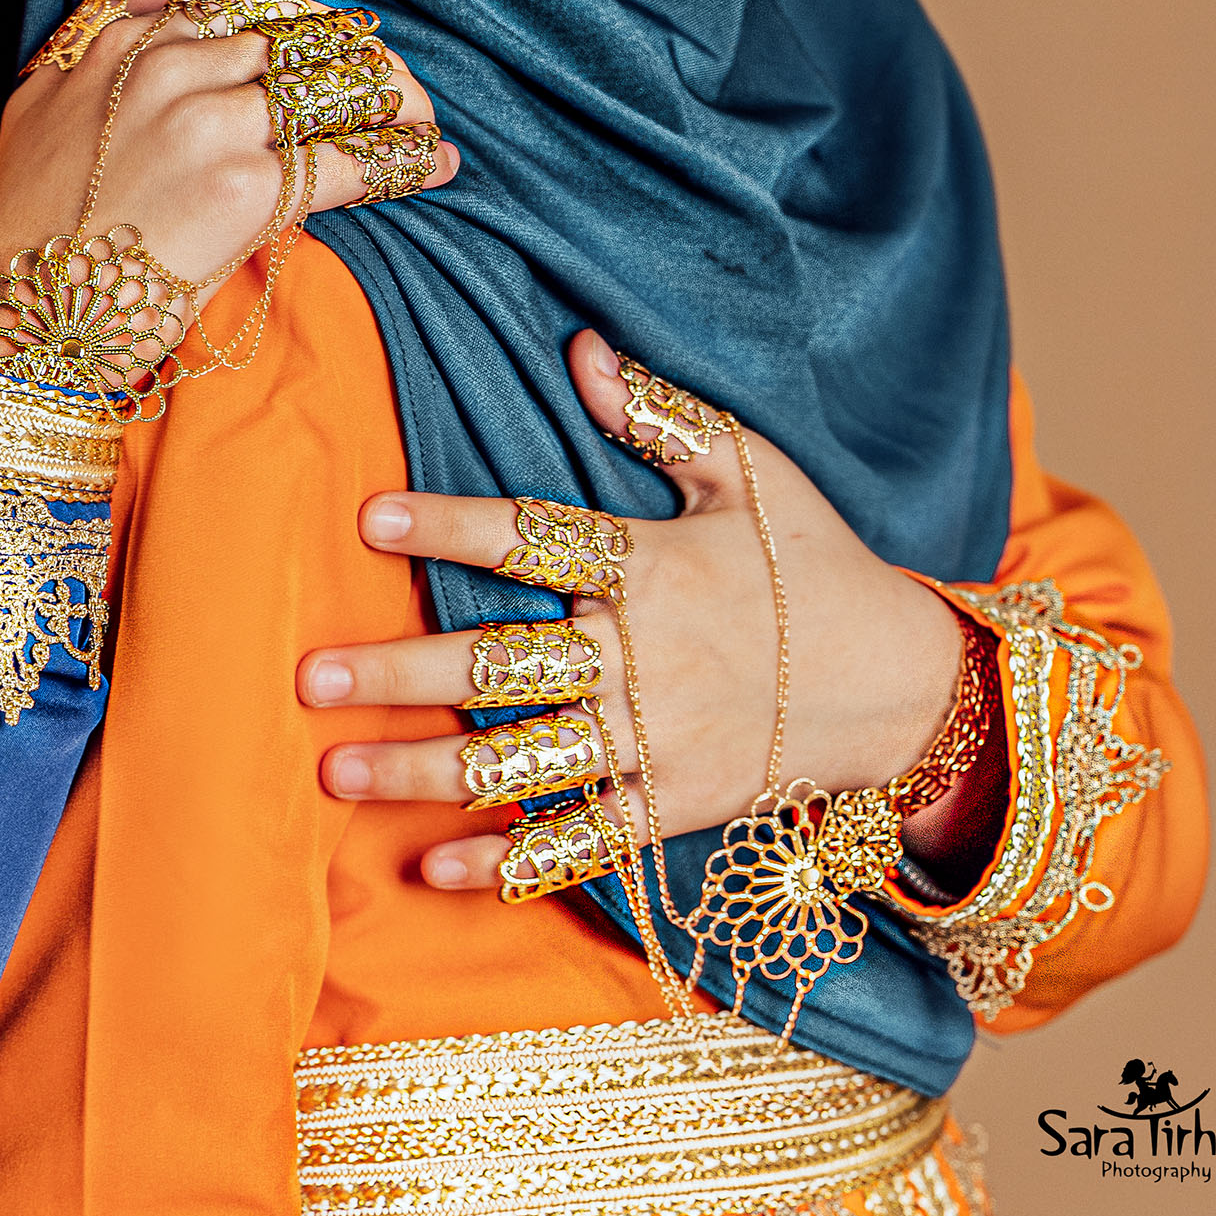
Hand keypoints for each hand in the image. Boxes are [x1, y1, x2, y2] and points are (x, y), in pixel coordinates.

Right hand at [0, 0, 455, 372]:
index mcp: (130, 43)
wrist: (21, 317)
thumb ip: (112, 29)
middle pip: (303, 40)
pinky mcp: (247, 189)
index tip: (339, 53)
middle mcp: (175, 69)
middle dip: (362, 62)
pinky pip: (348, 161)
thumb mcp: (41, 97)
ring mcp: (214, 125)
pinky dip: (402, 162)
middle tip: (401, 91)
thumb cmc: (26, 223)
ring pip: (334, 91)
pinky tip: (435, 165)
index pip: (249, 8)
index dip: (306, 31)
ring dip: (394, 105)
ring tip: (426, 125)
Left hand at [300, 328, 994, 888]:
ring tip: (334, 772)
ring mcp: (659, 740)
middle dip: (403, 672)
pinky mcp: (674, 805)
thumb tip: (579, 347)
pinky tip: (431, 867)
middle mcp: (649, 656)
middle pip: (505, 664)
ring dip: (425, 771)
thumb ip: (660, 415)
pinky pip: (581, 840)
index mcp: (659, 566)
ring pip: (523, 758)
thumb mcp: (754, 474)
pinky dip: (509, 862)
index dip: (453, 527)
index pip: (538, 538)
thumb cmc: (818, 564)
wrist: (906, 685)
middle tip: (309, 678)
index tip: (369, 519)